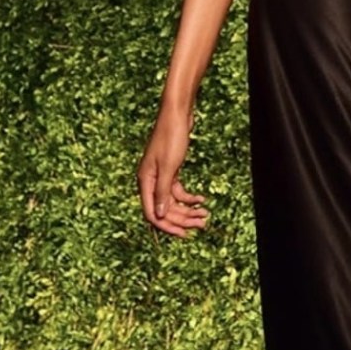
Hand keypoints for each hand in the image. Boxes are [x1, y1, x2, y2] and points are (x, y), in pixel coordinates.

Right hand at [137, 105, 208, 235]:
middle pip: (164, 209)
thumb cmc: (171, 137)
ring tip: (205, 215)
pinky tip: (201, 199)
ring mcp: (160, 176)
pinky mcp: (170, 170)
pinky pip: (178, 191)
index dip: (167, 226)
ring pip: (172, 201)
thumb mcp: (168, 166)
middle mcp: (150, 181)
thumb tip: (159, 216)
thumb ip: (162, 191)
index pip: (152, 213)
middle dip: (183, 219)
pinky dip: (189, 197)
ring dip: (188, 209)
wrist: (177, 115)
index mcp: (145, 182)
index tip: (184, 234)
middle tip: (202, 225)